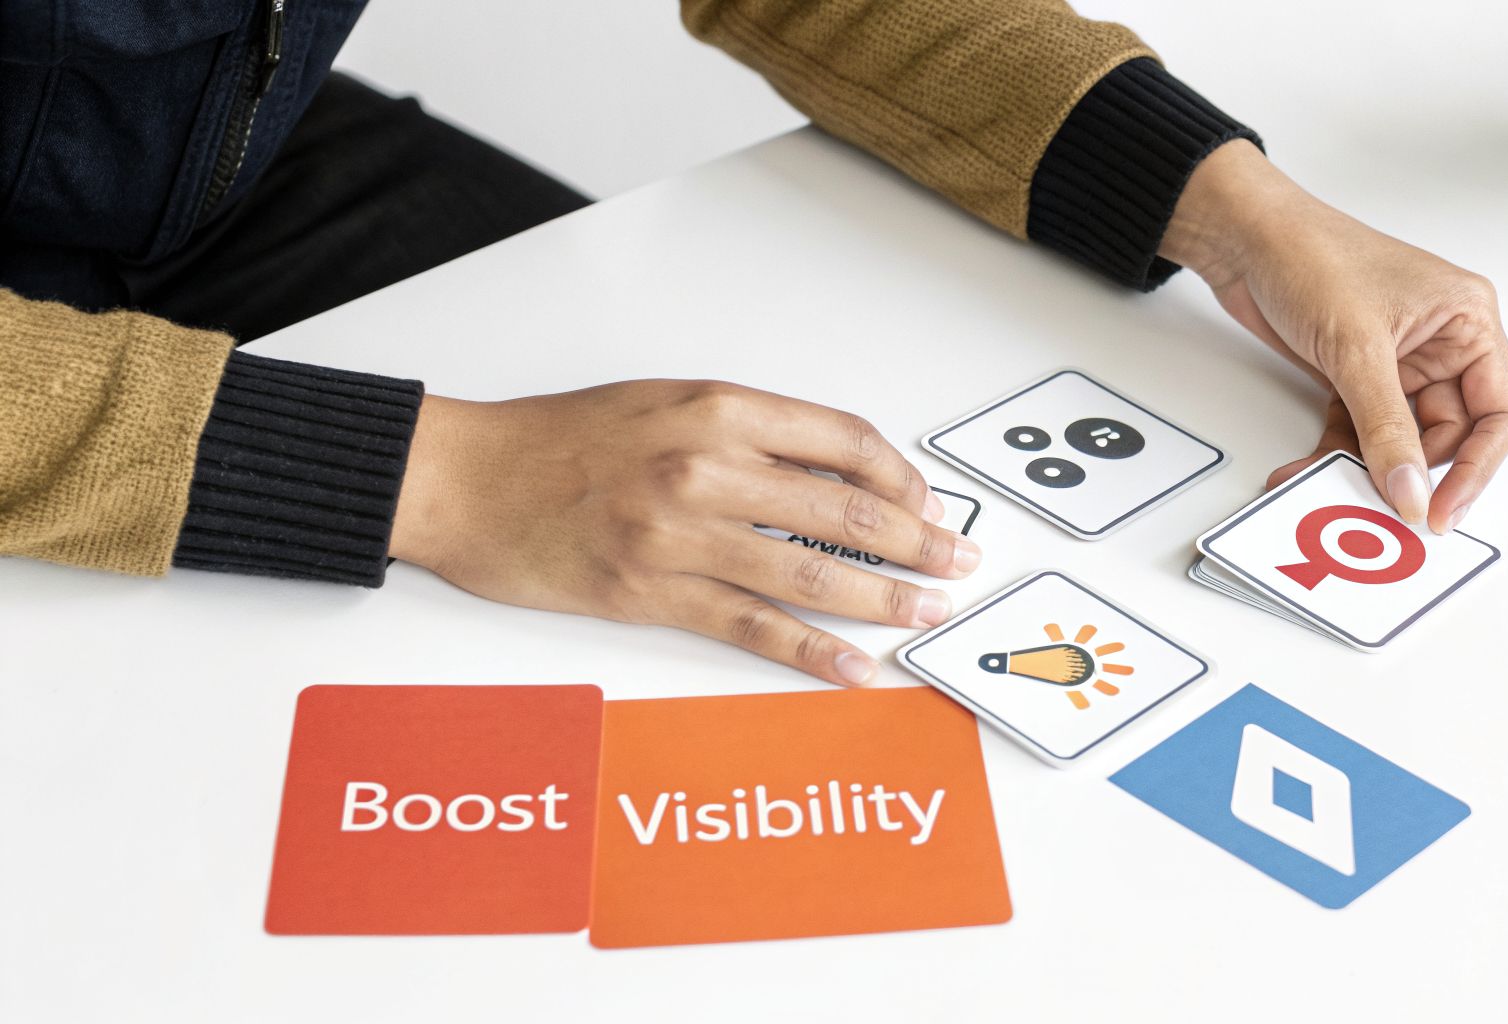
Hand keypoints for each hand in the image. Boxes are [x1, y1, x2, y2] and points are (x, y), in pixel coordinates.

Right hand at [387, 380, 979, 685]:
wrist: (467, 478)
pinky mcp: (651, 592)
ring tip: (929, 612)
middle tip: (959, 562)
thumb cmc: (561, 439)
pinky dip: (812, 651)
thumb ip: (747, 432)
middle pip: (845, 508)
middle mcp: (706, 465)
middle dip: (918, 540)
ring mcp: (680, 533)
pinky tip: (854, 667)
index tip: (925, 502)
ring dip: (885, 598)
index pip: (843, 440)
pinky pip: (753, 626)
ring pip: (811, 571)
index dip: (900, 476)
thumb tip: (833, 473)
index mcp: (717, 407)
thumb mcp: (664, 403)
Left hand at [1160, 142, 1507, 532]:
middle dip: (1412, 473)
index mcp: (1468, 321)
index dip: (1477, 468)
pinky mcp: (1355, 374)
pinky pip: (1359, 430)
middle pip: (1448, 435)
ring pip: (1399, 439)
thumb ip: (1386, 428)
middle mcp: (1442, 343)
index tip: (1442, 512)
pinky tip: (1307, 469)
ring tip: (1332, 488)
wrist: (1243, 238)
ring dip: (1365, 467)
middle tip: (1381, 509)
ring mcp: (1397, 361)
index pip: (1499, 413)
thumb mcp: (1358, 350)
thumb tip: (1411, 492)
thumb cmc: (1311, 256)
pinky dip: (1336, 452)